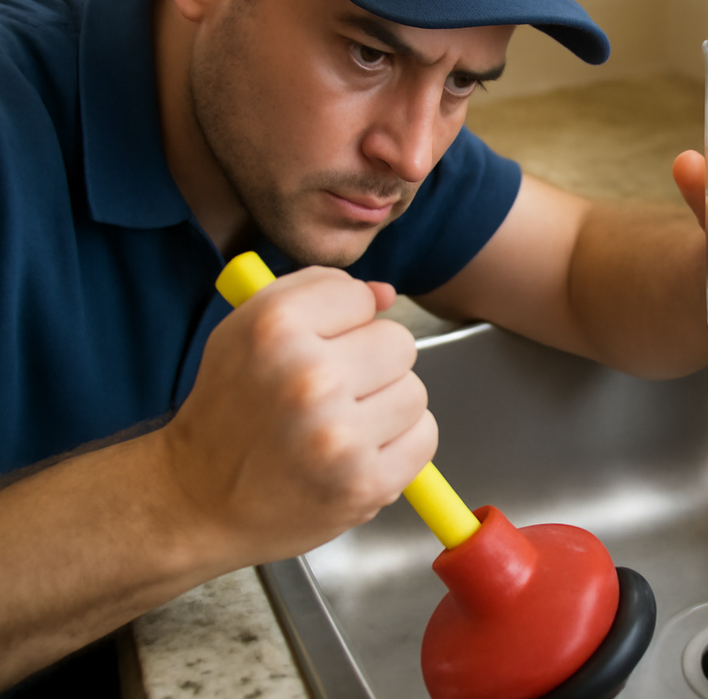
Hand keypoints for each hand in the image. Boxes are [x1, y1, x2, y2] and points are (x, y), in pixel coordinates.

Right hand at [161, 266, 436, 566]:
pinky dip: (399, 445)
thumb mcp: (248, 330)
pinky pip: (424, 437)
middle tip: (331, 393)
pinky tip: (357, 453)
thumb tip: (385, 294)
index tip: (316, 346)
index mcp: (276, 327)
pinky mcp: (365, 482)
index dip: (344, 323)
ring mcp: (339, 435)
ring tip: (339, 426)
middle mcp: (309, 377)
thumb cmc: (227, 411)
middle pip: (399, 343)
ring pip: (414, 392)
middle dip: (372, 364)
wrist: (196, 500)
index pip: (360, 298)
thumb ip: (318, 294)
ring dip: (386, 407)